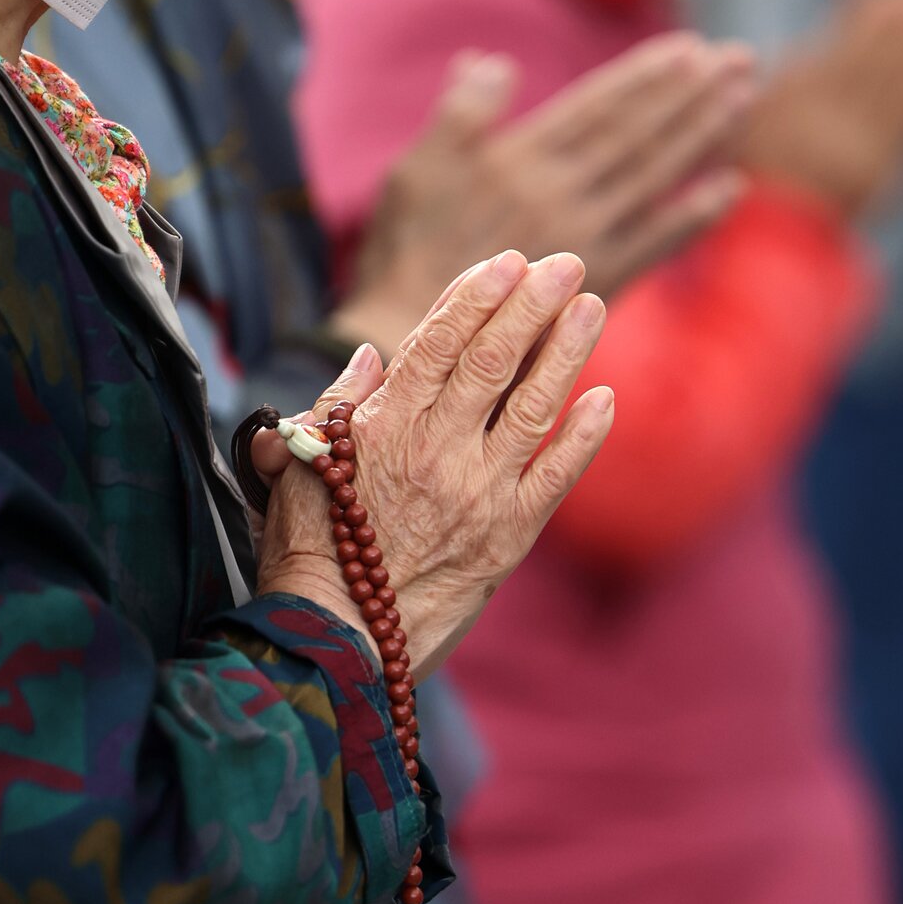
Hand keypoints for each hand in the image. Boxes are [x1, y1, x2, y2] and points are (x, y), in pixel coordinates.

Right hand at [259, 251, 613, 678]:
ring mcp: (479, 492)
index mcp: (383, 428)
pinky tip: (605, 397)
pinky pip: (557, 476)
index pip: (437, 342)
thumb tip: (371, 357)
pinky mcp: (509, 535)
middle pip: (493, 360)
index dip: (474, 297)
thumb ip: (335, 406)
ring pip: (533, 405)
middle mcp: (437, 451)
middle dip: (531, 304)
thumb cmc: (308, 552)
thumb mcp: (297, 466)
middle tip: (565, 262)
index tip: (505, 261)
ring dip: (566, 350)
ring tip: (592, 305)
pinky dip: (584, 435)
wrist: (337, 642)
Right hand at [332, 34, 754, 359]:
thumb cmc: (408, 249)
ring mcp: (585, 240)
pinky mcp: (598, 283)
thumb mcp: (417, 168)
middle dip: (690, 95)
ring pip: (656, 178)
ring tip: (743, 98)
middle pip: (638, 135)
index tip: (688, 48)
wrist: (418, 336)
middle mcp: (561, 196)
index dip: (644, 77)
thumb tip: (493, 61)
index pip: (596, 108)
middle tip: (739, 59)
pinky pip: (656, 242)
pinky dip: (695, 215)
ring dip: (704, 136)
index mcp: (518, 162)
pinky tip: (730, 187)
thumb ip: (459, 113)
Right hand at [740, 0, 902, 219]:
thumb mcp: (737, 122)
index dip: (868, 8)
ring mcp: (862, 146)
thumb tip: (760, 50)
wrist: (775, 241)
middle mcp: (830, 122)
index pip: (843, 43)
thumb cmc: (748, 173)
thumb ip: (754, 85)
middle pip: (878, 53)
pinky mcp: (887, 166)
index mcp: (791, 104)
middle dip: (900, 11)